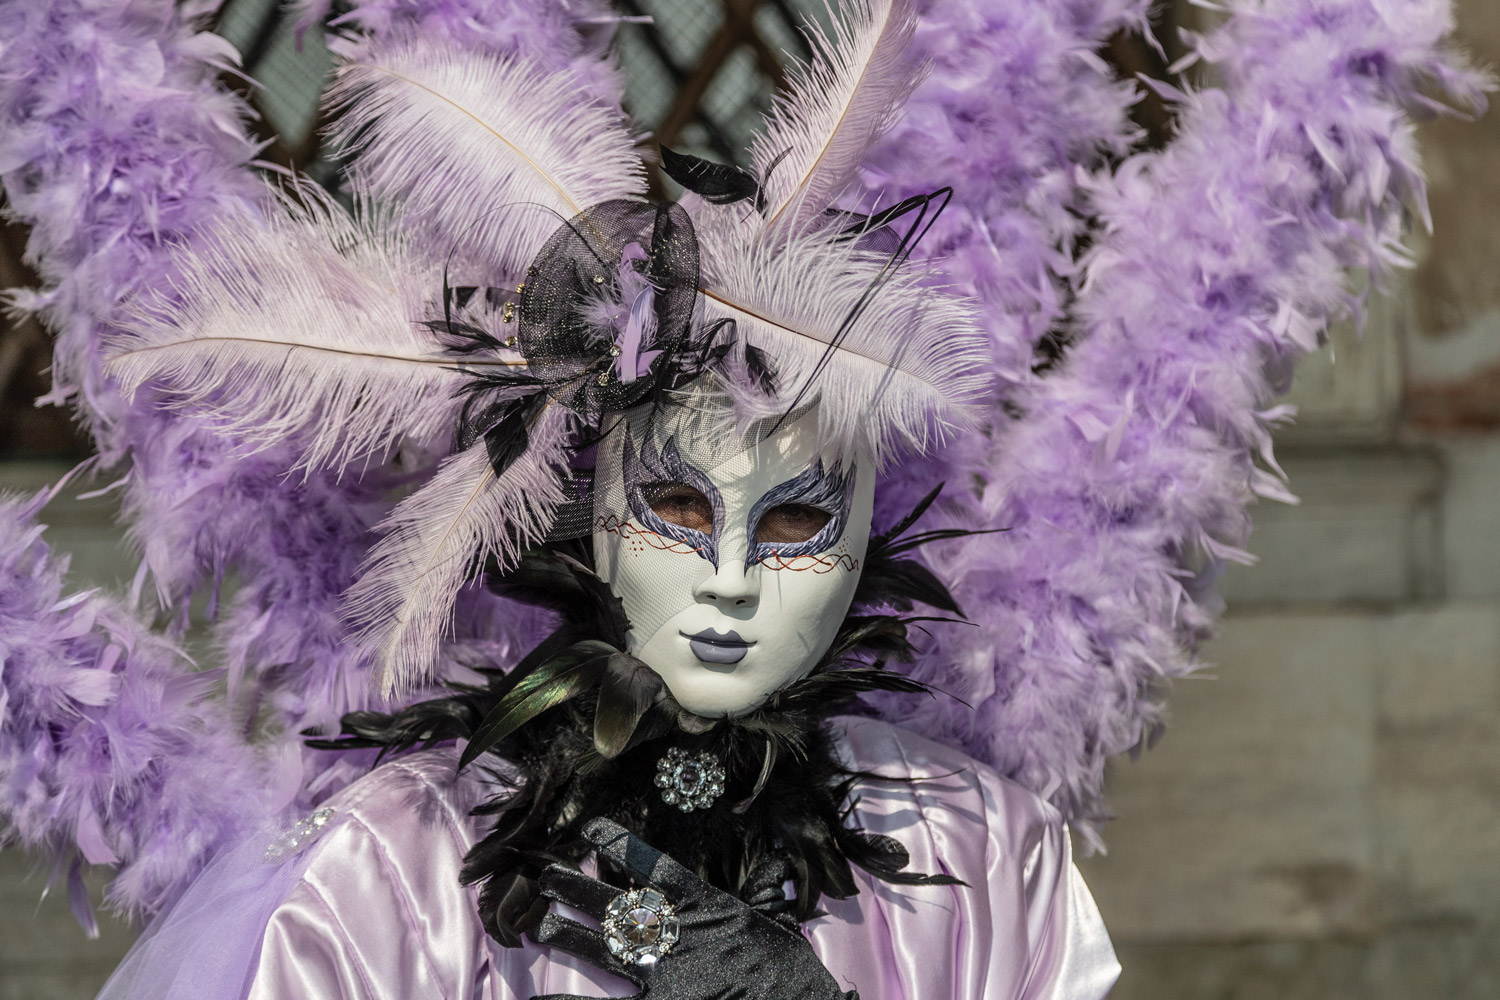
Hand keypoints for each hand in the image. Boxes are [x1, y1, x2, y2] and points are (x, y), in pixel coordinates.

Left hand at [527, 817, 856, 999]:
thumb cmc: (788, 970)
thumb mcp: (774, 922)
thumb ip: (758, 894)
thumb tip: (767, 867)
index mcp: (704, 905)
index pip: (653, 866)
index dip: (618, 845)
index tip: (589, 828)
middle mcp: (675, 934)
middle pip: (615, 904)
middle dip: (577, 888)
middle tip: (544, 876)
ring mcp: (663, 974)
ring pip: (604, 947)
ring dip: (568, 934)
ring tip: (537, 924)